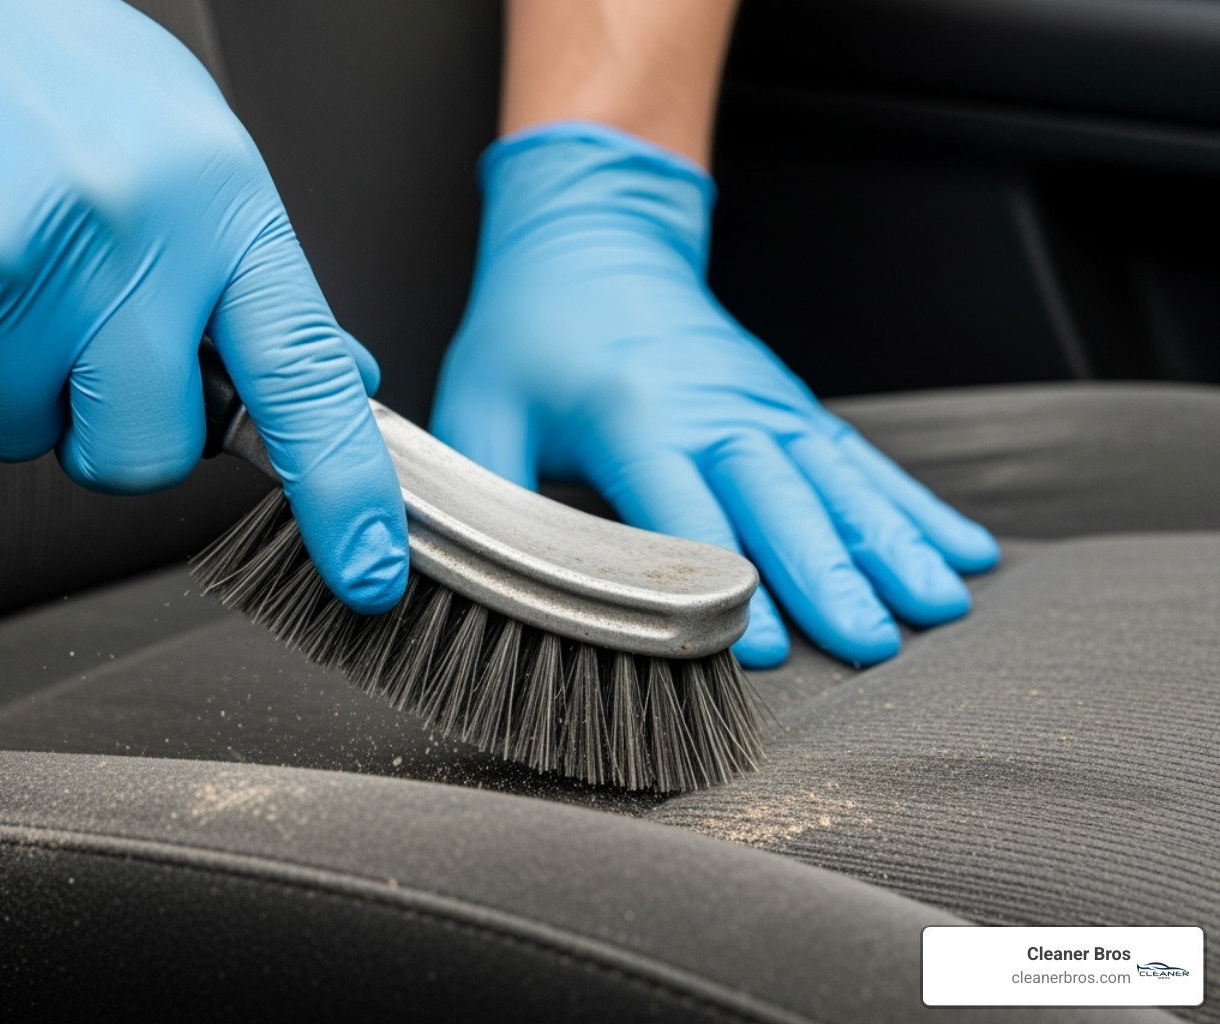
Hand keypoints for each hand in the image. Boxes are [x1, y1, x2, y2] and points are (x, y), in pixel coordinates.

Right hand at [0, 0, 406, 612]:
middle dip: (110, 432)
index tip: (369, 568)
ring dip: (9, 384)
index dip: (344, 491)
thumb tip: (337, 378)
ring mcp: (8, 265)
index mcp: (216, 207)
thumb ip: (260, 280)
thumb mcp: (194, 150)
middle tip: (84, 342)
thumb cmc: (45, 63)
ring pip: (20, 438)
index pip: (305, 378)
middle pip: (141, 457)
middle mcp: (124, 238)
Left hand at [431, 122, 997, 666]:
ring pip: (838, 481)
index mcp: (632, 415)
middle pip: (780, 501)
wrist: (594, 230)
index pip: (684, 510)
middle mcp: (712, 408)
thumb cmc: (533, 325)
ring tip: (937, 601)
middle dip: (831, 575)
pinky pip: (859, 458)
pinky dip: (913, 503)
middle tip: (873, 640)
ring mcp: (761, 404)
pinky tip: (960, 545)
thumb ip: (486, 498)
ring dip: (890, 544)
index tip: (764, 643)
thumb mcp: (478, 408)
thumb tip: (484, 583)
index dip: (724, 582)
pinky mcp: (787, 405)